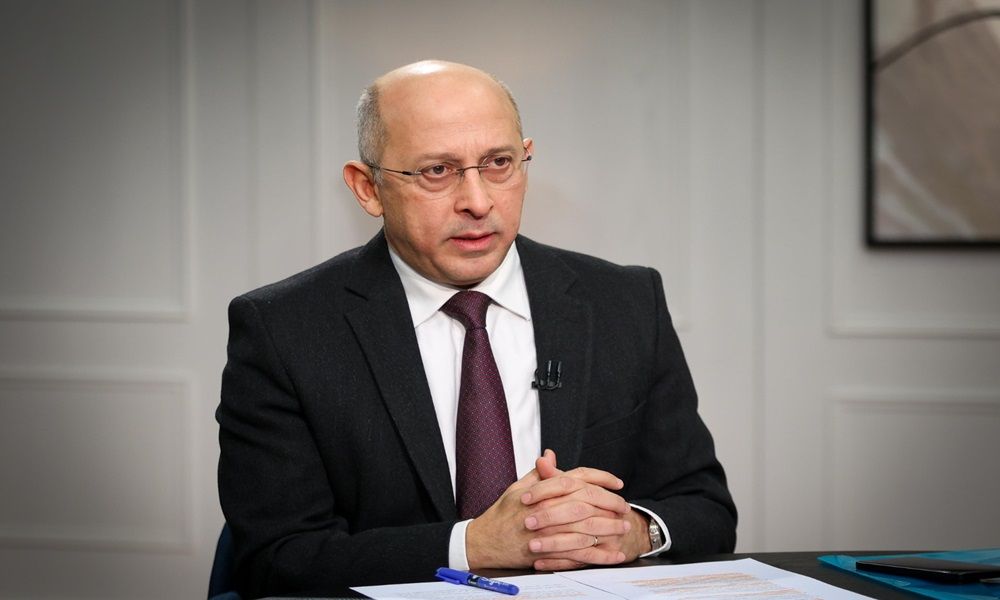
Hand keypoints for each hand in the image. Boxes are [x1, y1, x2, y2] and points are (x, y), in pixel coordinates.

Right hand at [465, 450, 633, 568]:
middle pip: (587, 502)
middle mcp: (546, 508)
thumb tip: (550, 455)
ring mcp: (547, 531)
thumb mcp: (518, 488)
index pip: (577, 478)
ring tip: (624, 529)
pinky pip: (579, 554)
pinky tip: (613, 554)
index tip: (618, 483)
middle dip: (610, 504)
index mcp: (542, 490)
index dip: (601, 479)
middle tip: (625, 508)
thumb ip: (539, 473)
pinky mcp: (548, 552)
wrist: (485, 541)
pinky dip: (600, 555)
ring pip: (586, 528)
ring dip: (609, 529)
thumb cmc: (502, 514)